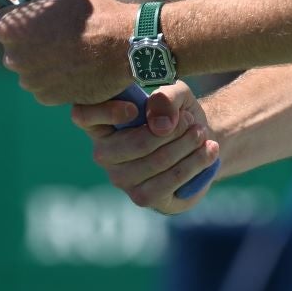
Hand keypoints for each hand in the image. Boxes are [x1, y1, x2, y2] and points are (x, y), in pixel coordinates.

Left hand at [0, 0, 134, 105]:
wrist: (124, 46)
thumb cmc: (93, 10)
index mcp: (11, 28)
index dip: (10, 13)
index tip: (26, 13)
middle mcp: (14, 58)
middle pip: (11, 45)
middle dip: (27, 37)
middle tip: (55, 28)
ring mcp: (30, 81)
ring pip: (28, 65)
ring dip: (41, 57)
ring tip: (69, 46)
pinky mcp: (47, 97)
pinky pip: (42, 82)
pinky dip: (53, 75)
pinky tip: (74, 63)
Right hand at [71, 83, 217, 214]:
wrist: (200, 140)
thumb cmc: (177, 111)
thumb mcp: (176, 92)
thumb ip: (166, 97)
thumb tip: (160, 124)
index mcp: (102, 121)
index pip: (82, 115)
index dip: (105, 111)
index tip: (135, 108)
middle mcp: (104, 152)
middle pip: (131, 145)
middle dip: (171, 132)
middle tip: (191, 121)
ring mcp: (121, 178)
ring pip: (154, 163)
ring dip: (185, 146)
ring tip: (202, 134)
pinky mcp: (142, 198)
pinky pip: (168, 182)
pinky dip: (194, 164)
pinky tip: (208, 151)